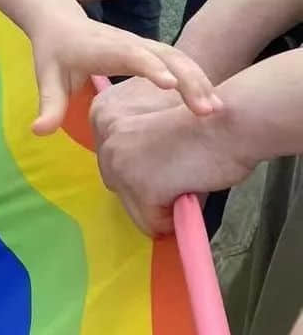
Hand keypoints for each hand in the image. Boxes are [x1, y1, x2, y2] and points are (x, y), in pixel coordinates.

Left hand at [29, 16, 218, 136]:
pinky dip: (198, 78)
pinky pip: (180, 61)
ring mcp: (144, 46)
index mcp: (103, 48)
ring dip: (199, 79)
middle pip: (165, 55)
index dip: (151, 68)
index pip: (130, 55)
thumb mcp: (47, 77)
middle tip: (208, 109)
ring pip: (178, 57)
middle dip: (188, 79)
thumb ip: (48, 104)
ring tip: (217, 109)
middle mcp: (129, 43)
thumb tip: (39, 131)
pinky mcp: (153, 52)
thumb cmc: (55, 52)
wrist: (61, 21)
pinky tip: (212, 101)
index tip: (171, 85)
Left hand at [98, 104, 249, 235]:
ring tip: (187, 175)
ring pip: (134, 208)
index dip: (142, 167)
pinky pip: (154, 223)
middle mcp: (102, 133)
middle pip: (116, 184)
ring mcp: (118, 160)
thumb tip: (135, 179)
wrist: (233, 116)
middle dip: (147, 188)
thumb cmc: (206, 117)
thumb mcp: (152, 121)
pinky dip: (176, 216)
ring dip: (162, 202)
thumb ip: (133, 141)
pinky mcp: (140, 186)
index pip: (109, 159)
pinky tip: (191, 186)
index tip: (164, 156)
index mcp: (101, 111)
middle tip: (180, 171)